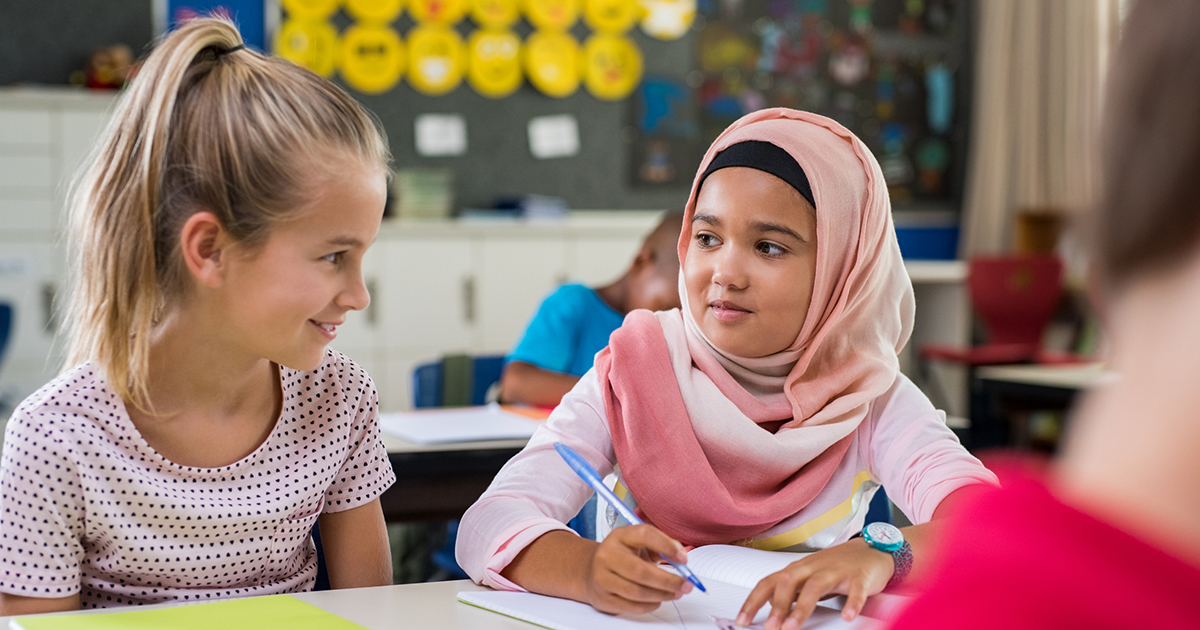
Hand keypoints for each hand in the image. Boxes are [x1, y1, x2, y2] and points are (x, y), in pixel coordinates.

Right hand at [583, 524, 693, 614]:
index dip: (666, 546)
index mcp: (620, 536)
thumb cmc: (623, 556)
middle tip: (686, 585)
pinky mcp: (603, 598)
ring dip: (662, 595)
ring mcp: (602, 578)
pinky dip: (650, 605)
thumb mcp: (639, 544)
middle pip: (640, 571)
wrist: (591, 571)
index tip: (684, 559)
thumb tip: (682, 559)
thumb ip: (661, 546)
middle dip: (668, 580)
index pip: (644, 535)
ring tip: (676, 593)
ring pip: (637, 592)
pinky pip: (632, 606)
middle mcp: (607, 555)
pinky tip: (658, 600)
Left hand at [736, 539, 892, 628]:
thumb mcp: (808, 576)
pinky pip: (856, 591)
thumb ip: (790, 591)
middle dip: (776, 606)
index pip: (768, 582)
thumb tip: (768, 609)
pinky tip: (847, 616)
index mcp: (798, 569)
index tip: (741, 620)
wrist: (871, 550)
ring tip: (793, 627)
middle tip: (769, 627)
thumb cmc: (837, 565)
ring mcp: (836, 571)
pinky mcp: (859, 577)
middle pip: (788, 582)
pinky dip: (852, 604)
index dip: (753, 601)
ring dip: (801, 608)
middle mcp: (813, 567)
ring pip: (815, 587)